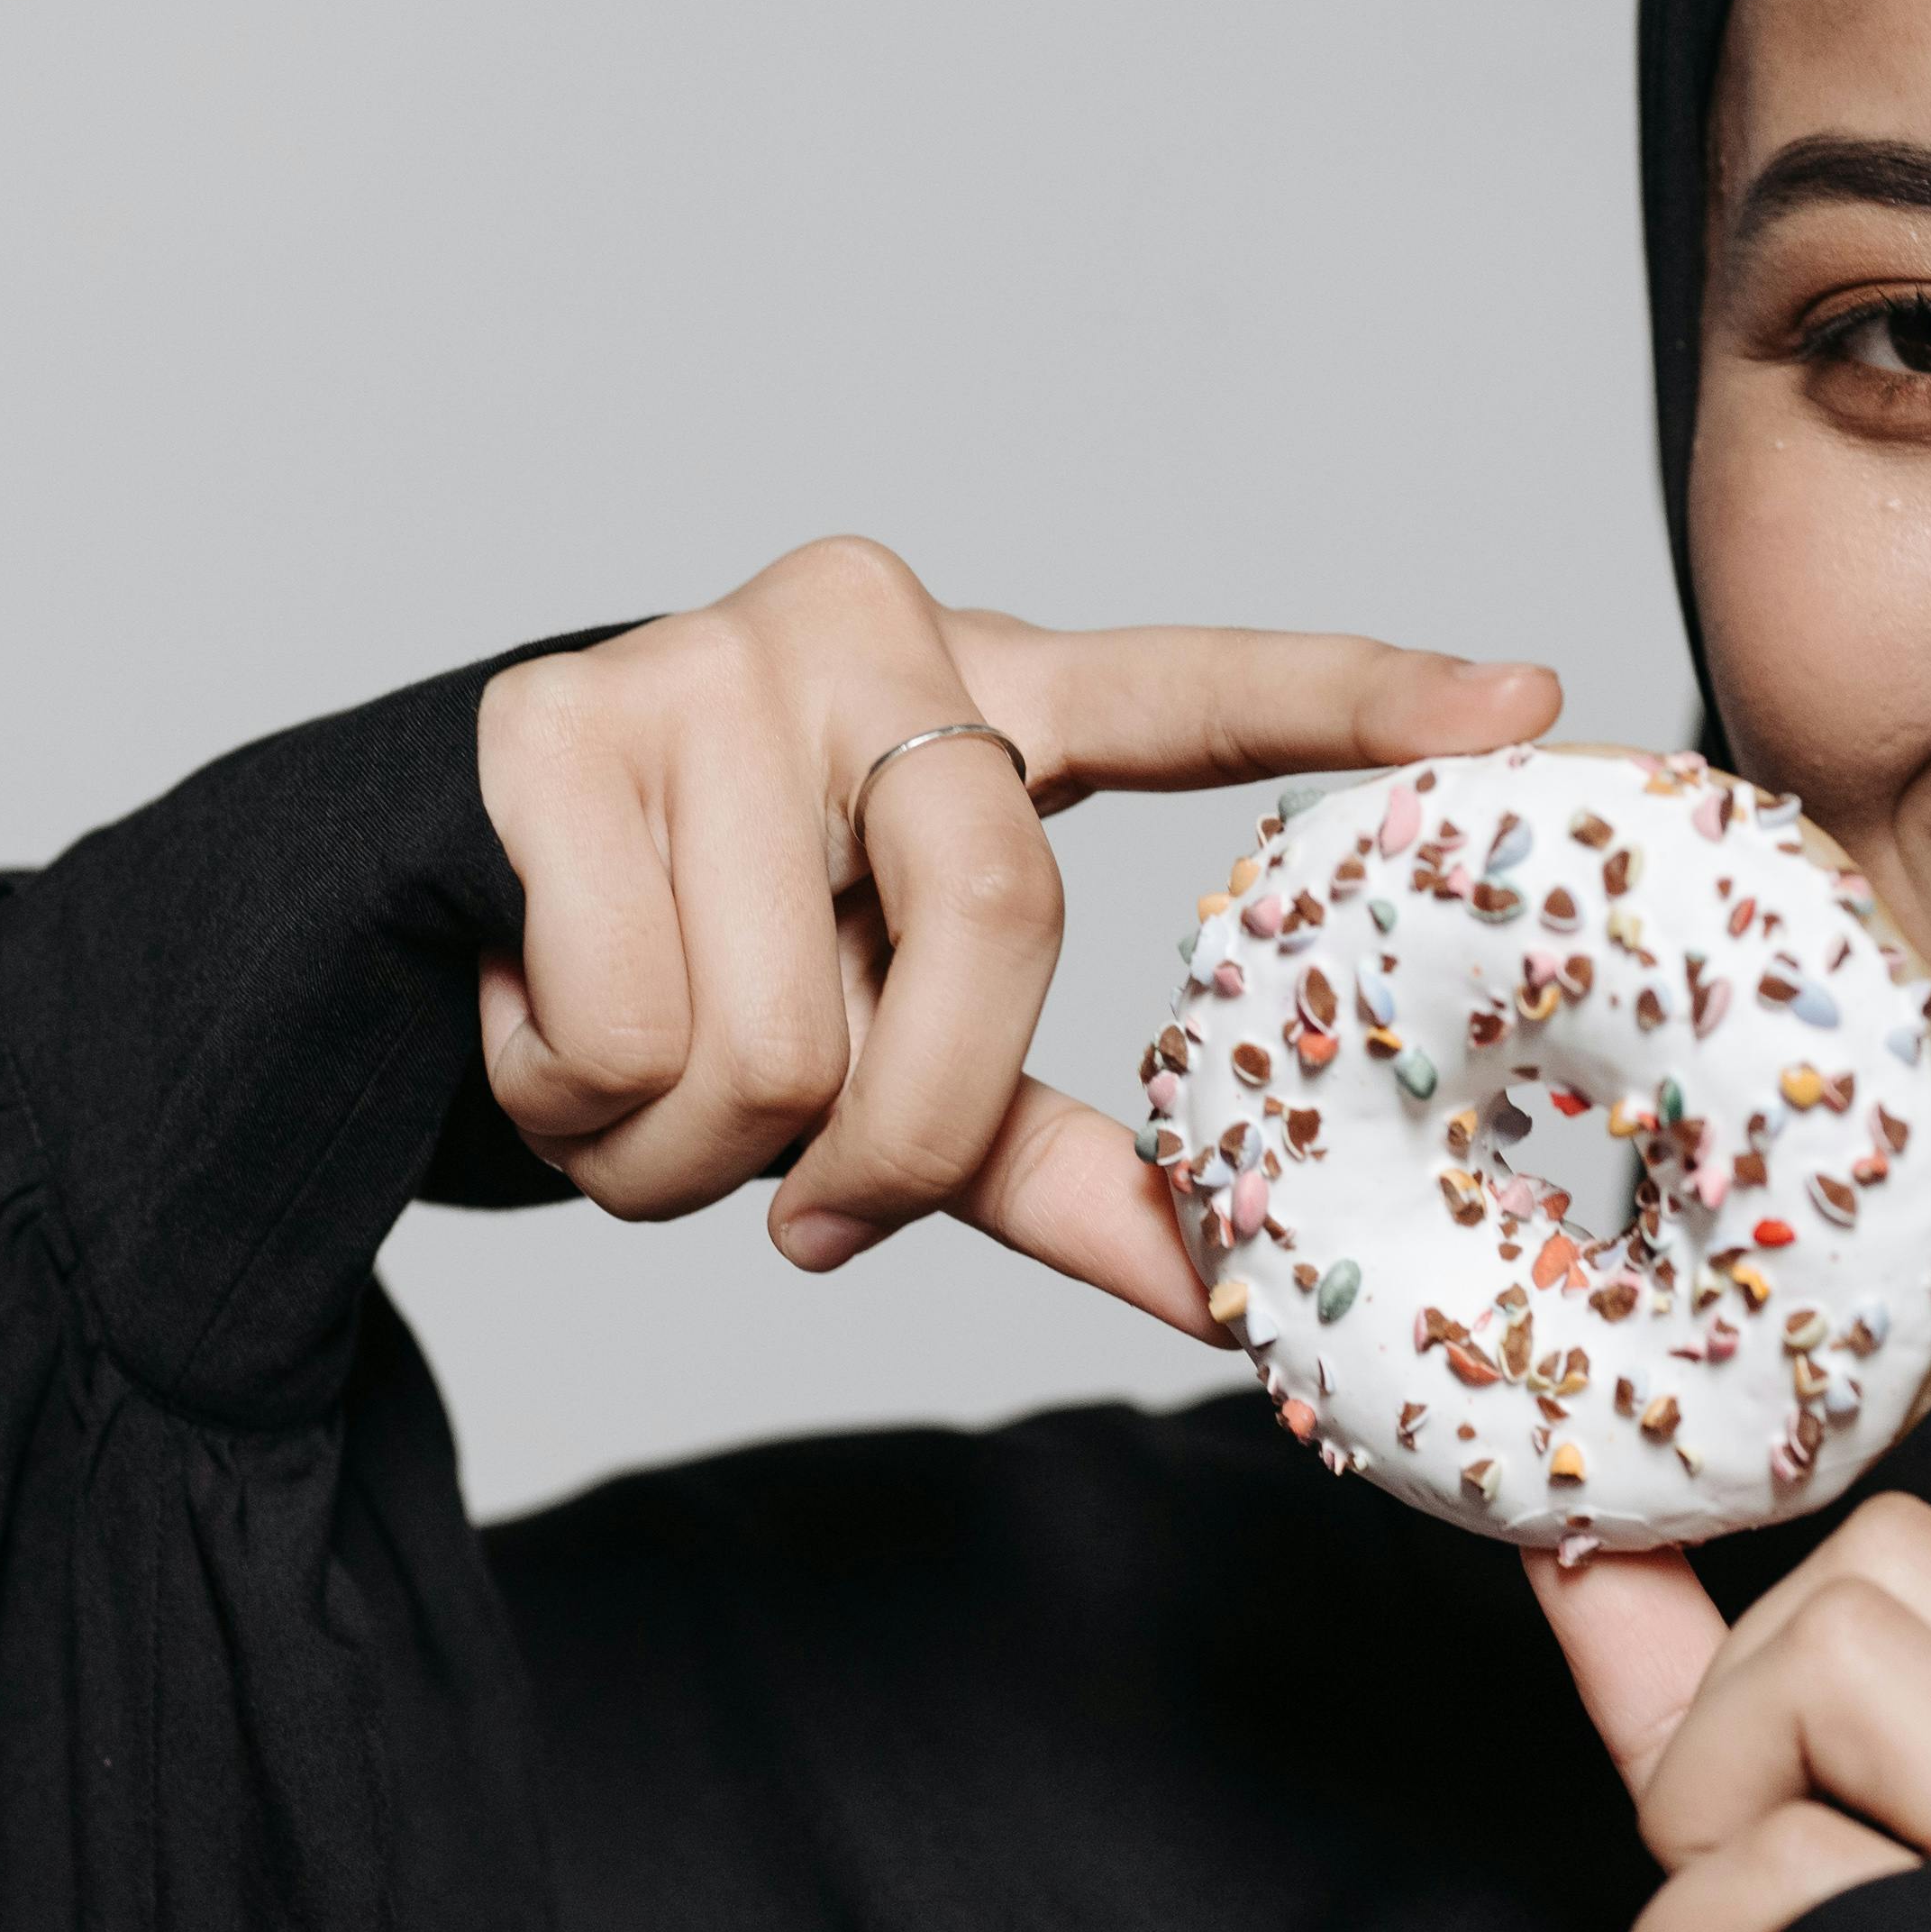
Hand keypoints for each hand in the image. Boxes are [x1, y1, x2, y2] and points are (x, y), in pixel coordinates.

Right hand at [474, 535, 1559, 1333]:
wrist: (401, 912)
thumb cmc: (691, 961)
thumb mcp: (886, 1042)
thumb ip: (1051, 1152)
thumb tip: (1230, 1299)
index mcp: (986, 697)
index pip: (1195, 688)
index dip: (1358, 698)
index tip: (1530, 708)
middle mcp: (868, 631)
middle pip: (998, 927)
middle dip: (894, 1125)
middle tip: (807, 1195)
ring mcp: (705, 659)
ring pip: (781, 1031)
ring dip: (690, 1150)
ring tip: (636, 1076)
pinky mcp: (546, 723)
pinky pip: (628, 1026)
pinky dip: (575, 1102)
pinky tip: (536, 1022)